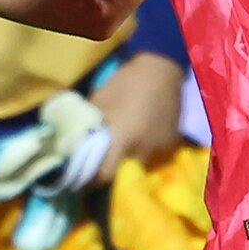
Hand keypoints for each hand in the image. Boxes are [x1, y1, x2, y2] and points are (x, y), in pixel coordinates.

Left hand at [90, 52, 183, 180]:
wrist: (160, 68)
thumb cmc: (125, 83)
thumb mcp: (98, 102)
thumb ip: (89, 126)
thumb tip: (76, 143)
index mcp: (122, 140)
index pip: (105, 175)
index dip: (92, 181)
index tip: (82, 180)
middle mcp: (142, 150)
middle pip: (123, 174)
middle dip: (111, 170)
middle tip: (100, 163)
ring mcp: (160, 147)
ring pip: (140, 165)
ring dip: (129, 160)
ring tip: (122, 149)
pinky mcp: (172, 141)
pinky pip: (154, 154)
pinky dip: (145, 150)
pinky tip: (140, 138)